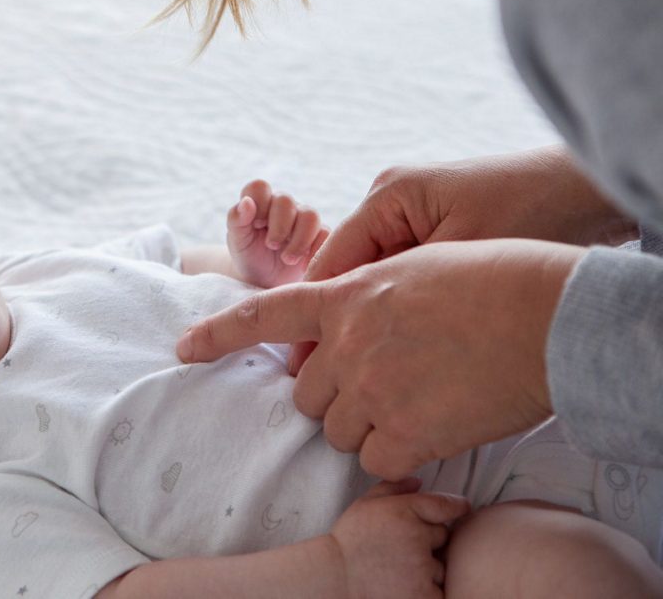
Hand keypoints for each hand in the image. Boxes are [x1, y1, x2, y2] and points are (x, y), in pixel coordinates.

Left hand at [177, 238, 584, 478]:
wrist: (545, 313)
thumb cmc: (490, 279)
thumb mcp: (411, 267)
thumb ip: (363, 297)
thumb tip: (341, 331)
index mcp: (345, 294)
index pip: (263, 314)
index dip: (218, 334)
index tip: (183, 349)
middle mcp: (347, 342)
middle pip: (308, 393)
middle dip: (336, 395)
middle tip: (385, 384)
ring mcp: (373, 388)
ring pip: (339, 430)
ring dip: (369, 425)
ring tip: (420, 399)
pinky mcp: (407, 431)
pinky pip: (376, 461)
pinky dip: (398, 456)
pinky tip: (432, 430)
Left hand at [227, 179, 329, 287]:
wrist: (265, 281)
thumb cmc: (249, 256)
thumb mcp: (237, 241)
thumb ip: (236, 220)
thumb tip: (246, 202)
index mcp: (260, 203)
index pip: (259, 187)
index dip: (258, 203)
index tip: (255, 225)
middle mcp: (283, 207)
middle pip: (286, 201)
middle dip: (278, 226)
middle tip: (271, 246)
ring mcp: (303, 219)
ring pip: (310, 216)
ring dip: (298, 240)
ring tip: (287, 259)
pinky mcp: (319, 236)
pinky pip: (325, 235)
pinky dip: (314, 250)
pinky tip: (302, 265)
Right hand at [283, 146, 634, 372]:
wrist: (589, 193)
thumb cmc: (535, 215)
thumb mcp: (462, 260)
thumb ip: (404, 296)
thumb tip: (355, 342)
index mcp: (389, 197)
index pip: (331, 264)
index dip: (314, 317)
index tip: (305, 363)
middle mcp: (392, 204)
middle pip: (344, 275)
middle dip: (337, 326)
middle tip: (327, 380)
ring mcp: (413, 218)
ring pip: (370, 283)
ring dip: (368, 324)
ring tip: (361, 375)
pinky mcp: (436, 235)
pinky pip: (400, 282)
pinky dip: (397, 315)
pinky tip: (398, 353)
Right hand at [327, 478, 469, 598]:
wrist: (336, 579)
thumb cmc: (349, 541)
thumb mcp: (364, 505)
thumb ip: (392, 488)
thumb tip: (419, 480)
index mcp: (404, 511)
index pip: (445, 505)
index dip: (457, 506)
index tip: (462, 507)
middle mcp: (417, 537)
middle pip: (444, 536)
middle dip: (430, 540)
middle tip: (405, 547)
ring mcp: (423, 568)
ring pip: (441, 565)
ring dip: (428, 567)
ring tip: (400, 569)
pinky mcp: (425, 595)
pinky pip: (439, 589)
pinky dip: (427, 589)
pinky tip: (406, 584)